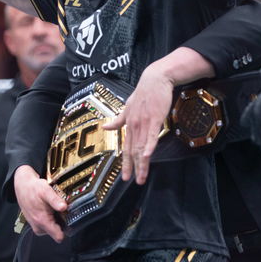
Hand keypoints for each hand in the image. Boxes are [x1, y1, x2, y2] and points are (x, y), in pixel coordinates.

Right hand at [13, 166, 66, 242]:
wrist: (23, 186)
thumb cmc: (34, 188)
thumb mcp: (46, 191)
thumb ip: (55, 200)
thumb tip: (64, 207)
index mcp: (42, 221)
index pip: (58, 237)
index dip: (67, 229)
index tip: (70, 220)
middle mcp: (38, 227)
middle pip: (57, 233)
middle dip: (61, 223)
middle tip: (61, 210)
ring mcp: (36, 226)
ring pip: (52, 229)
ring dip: (56, 220)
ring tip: (54, 208)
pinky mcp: (35, 223)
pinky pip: (47, 225)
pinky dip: (50, 218)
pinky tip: (49, 209)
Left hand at [103, 64, 173, 184]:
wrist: (155, 79)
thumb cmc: (143, 92)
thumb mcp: (127, 106)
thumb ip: (118, 119)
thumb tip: (105, 126)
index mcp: (128, 124)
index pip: (126, 148)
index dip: (125, 163)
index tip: (125, 176)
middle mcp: (134, 125)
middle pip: (133, 151)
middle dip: (134, 168)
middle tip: (136, 182)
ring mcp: (144, 123)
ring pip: (141, 147)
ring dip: (142, 164)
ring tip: (143, 177)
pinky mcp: (154, 119)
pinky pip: (152, 136)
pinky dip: (149, 147)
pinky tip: (147, 157)